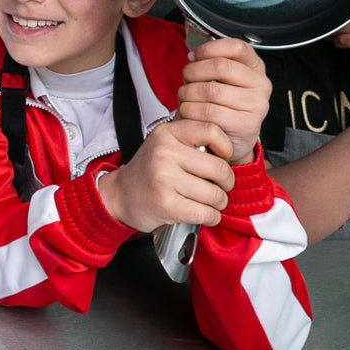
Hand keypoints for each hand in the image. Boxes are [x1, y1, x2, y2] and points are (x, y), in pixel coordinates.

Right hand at [97, 118, 234, 231]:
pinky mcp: (166, 204)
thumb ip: (192, 140)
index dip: (226, 147)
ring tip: (206, 201)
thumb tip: (228, 152)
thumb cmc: (150, 171)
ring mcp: (164, 179)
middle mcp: (164, 153)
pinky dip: (211, 217)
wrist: (121, 195)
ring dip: (218, 203)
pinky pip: (207, 213)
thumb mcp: (165, 144)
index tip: (221, 158)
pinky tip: (202, 213)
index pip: (212, 131)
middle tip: (217, 186)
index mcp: (166, 133)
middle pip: (220, 169)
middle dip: (226, 183)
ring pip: (216, 195)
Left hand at [176, 37, 269, 164]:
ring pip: (211, 90)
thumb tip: (192, 55)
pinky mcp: (246, 124)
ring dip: (188, 93)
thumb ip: (211, 62)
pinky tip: (189, 112)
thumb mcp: (220, 79)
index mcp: (255, 67)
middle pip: (220, 66)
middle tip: (185, 79)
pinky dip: (191, 110)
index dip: (209, 48)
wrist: (231, 140)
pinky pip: (209, 111)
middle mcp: (260, 84)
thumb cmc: (221, 105)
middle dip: (193, 71)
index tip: (192, 56)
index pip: (236, 47)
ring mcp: (256, 105)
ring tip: (185, 97)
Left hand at [333, 0, 349, 76]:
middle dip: (331, 17)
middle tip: (325, 22)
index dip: (340, 1)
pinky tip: (338, 44)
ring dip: (331, 31)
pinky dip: (337, 43)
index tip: (329, 4)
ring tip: (329, 34)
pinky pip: (345, 41)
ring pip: (341, 25)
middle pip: (344, 10)